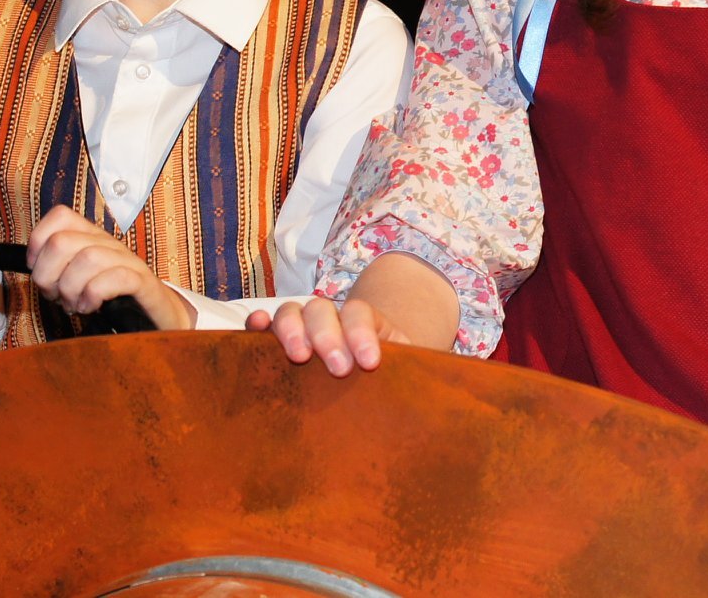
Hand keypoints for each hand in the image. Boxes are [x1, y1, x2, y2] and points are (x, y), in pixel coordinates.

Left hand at [25, 205, 193, 329]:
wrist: (160, 318)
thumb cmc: (116, 300)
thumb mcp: (82, 280)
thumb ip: (58, 268)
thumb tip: (29, 266)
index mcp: (93, 238)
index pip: (60, 216)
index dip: (38, 242)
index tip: (38, 268)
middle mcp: (109, 243)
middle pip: (63, 242)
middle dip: (48, 275)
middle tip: (56, 295)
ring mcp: (128, 261)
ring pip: (88, 258)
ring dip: (71, 289)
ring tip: (75, 305)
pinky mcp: (143, 283)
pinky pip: (116, 277)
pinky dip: (94, 295)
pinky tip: (91, 307)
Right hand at [260, 295, 409, 375]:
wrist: (374, 380)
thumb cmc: (393, 382)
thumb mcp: (408, 376)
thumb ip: (419, 378)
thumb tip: (454, 399)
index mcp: (368, 322)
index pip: (361, 314)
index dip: (363, 334)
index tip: (371, 362)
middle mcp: (334, 318)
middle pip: (323, 308)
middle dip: (329, 335)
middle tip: (338, 369)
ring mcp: (305, 327)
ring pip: (293, 311)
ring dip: (292, 329)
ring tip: (297, 356)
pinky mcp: (281, 343)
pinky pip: (265, 326)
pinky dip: (258, 325)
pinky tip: (253, 331)